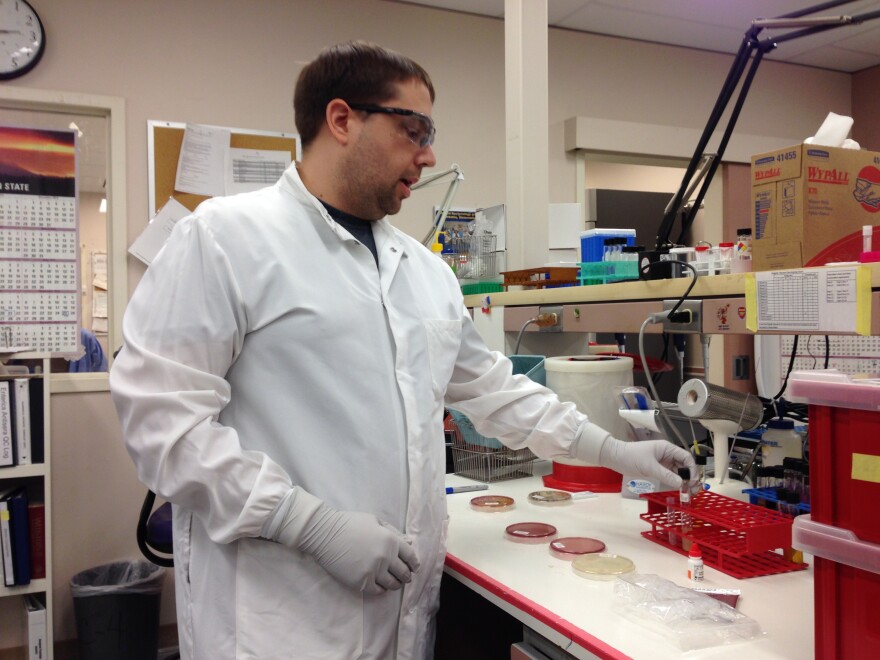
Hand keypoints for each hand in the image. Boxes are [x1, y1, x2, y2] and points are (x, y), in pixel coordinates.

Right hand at [297, 505, 419, 594]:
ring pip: (392, 584)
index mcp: (391, 540)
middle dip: (406, 576)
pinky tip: (379, 586)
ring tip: (392, 582)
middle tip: (404, 577)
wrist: (325, 534)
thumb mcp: (375, 521)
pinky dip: (381, 589)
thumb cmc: (350, 523)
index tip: (414, 568)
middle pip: (404, 573)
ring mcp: (373, 571)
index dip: (414, 564)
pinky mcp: (361, 582)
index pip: (410, 557)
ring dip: (395, 584)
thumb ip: (393, 532)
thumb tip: (409, 543)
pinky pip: (377, 591)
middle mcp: (386, 557)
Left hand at [598, 438, 694, 486]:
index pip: (686, 458)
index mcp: (667, 448)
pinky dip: (675, 482)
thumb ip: (665, 475)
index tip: (693, 482)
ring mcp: (663, 462)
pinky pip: (670, 476)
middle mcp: (667, 454)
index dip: (692, 469)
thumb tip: (681, 484)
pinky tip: (679, 490)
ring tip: (688, 493)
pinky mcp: (658, 469)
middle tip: (693, 491)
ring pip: (678, 472)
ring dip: (684, 481)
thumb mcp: (649, 467)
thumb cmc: (632, 457)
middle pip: (684, 466)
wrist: (615, 457)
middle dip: (690, 478)